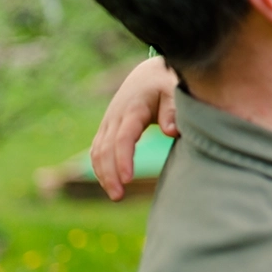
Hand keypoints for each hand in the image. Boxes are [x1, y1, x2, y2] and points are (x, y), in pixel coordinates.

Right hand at [90, 57, 178, 200]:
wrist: (149, 75)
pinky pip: (97, 150)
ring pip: (97, 151)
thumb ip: (173, 110)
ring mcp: (108, 123)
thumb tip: (171, 131)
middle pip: (105, 148)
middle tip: (119, 196)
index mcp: (133, 109)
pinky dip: (100, 168)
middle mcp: (115, 117)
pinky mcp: (107, 130)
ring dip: (102, 174)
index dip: (123, 159)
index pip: (123, 138)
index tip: (128, 179)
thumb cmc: (166, 85)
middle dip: (109, 173)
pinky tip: (110, 184)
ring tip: (116, 196)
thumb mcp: (174, 91)